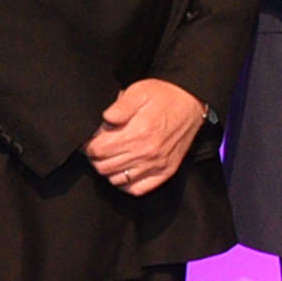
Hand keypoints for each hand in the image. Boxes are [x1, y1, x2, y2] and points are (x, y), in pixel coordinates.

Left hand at [82, 78, 205, 196]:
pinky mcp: (166, 171)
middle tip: (100, 148)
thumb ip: (120, 106)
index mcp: (138, 133)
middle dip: (96, 158)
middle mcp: (147, 152)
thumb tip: (106, 119)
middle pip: (104, 167)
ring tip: (112, 158)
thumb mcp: (139, 91)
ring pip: (117, 179)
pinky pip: (138, 188)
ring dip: (109, 170)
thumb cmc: (164, 96)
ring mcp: (157, 164)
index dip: (90, 145)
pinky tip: (124, 171)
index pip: (98, 151)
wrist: (191, 102)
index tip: (93, 140)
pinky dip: (126, 184)